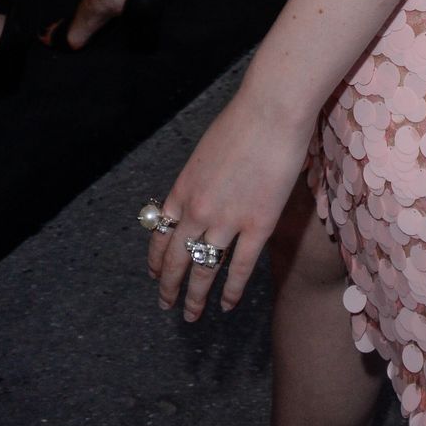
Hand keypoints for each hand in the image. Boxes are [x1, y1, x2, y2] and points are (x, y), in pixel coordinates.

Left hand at [147, 80, 310, 322]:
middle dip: (168, 286)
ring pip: (203, 270)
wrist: (271, 110)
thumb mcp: (206, 151)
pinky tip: (226, 305)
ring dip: (195, 297)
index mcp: (183, 188)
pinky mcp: (258, 225)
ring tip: (190, 315)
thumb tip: (199, 195)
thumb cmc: (242, 120)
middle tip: (165, 304)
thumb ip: (200, 179)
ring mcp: (226, 220)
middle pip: (176, 258)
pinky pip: (240, 268)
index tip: (154, 275)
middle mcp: (197, 210)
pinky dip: (231, 291)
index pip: (160, 234)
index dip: (156, 259)